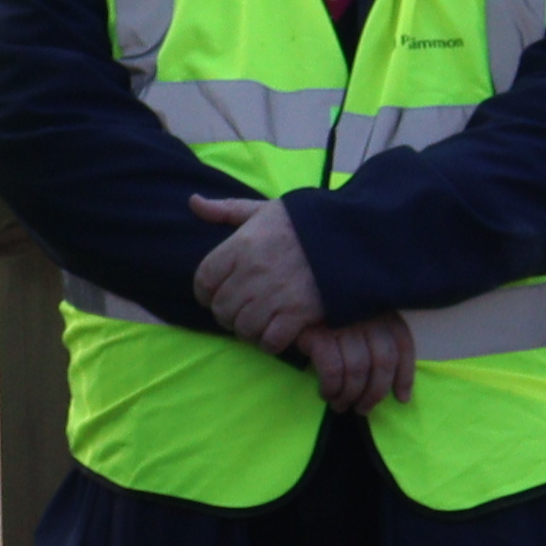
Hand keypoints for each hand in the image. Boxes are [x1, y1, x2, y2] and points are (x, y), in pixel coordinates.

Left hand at [186, 193, 326, 351]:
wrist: (352, 236)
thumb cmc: (305, 221)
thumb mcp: (263, 209)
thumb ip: (226, 210)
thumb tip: (193, 202)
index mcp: (240, 245)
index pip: (204, 279)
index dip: (204, 293)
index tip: (212, 297)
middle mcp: (252, 272)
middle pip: (222, 308)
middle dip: (226, 315)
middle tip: (237, 315)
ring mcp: (274, 294)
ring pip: (243, 327)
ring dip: (247, 331)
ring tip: (255, 326)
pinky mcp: (298, 313)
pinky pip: (271, 340)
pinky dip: (269, 343)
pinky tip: (275, 335)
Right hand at [297, 312, 420, 416]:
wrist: (279, 300)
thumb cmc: (320, 318)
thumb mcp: (353, 324)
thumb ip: (374, 345)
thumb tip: (399, 392)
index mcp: (379, 311)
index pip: (402, 345)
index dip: (405, 376)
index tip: (401, 399)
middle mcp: (365, 314)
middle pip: (383, 361)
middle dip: (375, 392)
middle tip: (363, 409)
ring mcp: (341, 322)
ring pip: (358, 369)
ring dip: (351, 395)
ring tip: (341, 406)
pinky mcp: (318, 332)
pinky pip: (332, 370)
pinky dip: (331, 387)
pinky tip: (326, 394)